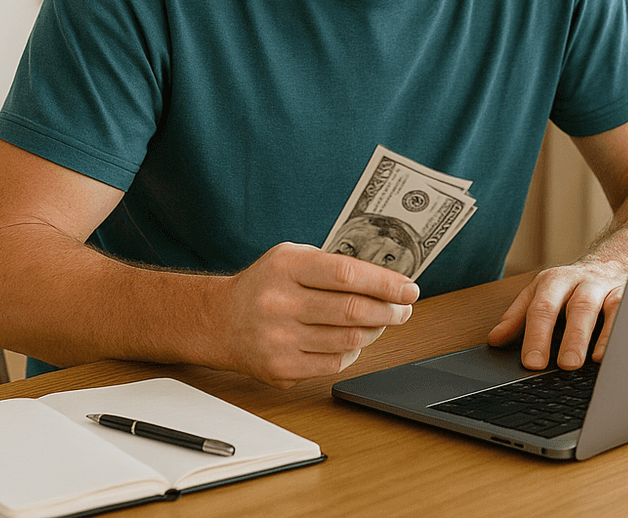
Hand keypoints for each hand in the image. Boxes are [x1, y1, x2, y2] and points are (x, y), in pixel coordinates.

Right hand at [215, 242, 417, 387]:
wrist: (219, 321)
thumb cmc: (264, 285)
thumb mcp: (290, 257)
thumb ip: (332, 264)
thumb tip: (386, 279)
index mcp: (285, 268)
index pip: (347, 274)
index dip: (385, 283)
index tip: (409, 288)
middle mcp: (279, 304)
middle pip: (352, 310)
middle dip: (389, 310)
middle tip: (404, 308)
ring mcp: (279, 340)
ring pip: (349, 340)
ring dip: (375, 330)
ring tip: (381, 321)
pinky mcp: (281, 369)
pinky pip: (334, 363)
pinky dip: (353, 352)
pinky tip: (353, 340)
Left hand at [486, 256, 627, 370]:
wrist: (611, 258)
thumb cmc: (571, 284)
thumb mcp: (540, 293)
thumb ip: (517, 317)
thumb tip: (495, 339)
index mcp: (554, 282)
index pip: (543, 308)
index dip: (537, 336)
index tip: (532, 363)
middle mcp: (582, 282)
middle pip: (577, 308)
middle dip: (571, 337)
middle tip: (565, 365)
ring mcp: (609, 288)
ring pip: (609, 307)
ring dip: (601, 336)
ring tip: (592, 361)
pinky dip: (624, 331)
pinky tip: (619, 351)